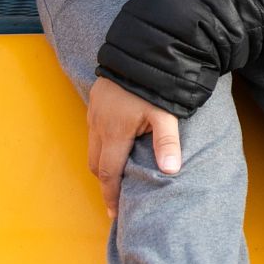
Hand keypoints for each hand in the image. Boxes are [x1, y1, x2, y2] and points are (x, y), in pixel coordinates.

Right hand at [85, 77, 180, 214]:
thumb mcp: (166, 114)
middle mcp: (98, 124)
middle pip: (97, 164)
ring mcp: (94, 113)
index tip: (115, 213)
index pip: (108, 173)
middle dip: (105, 183)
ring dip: (103, 164)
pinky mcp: (95, 102)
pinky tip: (116, 148)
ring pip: (93, 148)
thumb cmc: (155, 83)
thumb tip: (170, 171)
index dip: (111, 195)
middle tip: (117, 198)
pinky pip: (94, 132)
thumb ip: (167, 142)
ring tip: (118, 178)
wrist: (141, 50)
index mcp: (114, 132)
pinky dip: (102, 146)